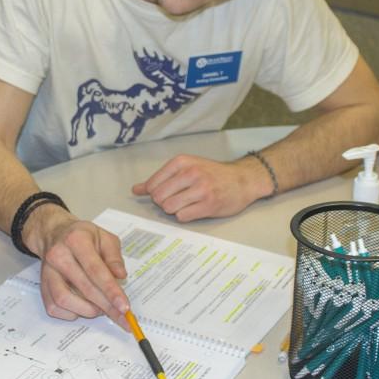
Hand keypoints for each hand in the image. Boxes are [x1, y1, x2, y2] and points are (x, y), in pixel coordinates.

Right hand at [26, 207, 130, 329]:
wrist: (54, 234)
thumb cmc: (82, 237)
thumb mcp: (104, 237)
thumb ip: (114, 256)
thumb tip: (121, 276)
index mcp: (76, 240)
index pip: (95, 270)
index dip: (111, 290)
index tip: (124, 306)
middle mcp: (58, 255)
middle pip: (83, 287)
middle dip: (106, 306)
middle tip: (121, 316)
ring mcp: (47, 272)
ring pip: (65, 300)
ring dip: (87, 310)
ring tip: (101, 308)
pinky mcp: (42, 285)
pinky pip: (54, 307)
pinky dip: (71, 313)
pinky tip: (83, 307)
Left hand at [132, 154, 259, 221]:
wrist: (243, 180)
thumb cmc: (212, 174)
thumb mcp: (186, 168)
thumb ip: (160, 178)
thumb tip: (136, 189)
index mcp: (182, 162)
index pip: (153, 184)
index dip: (155, 192)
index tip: (165, 193)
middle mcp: (191, 173)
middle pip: (159, 197)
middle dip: (164, 202)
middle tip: (177, 199)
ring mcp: (201, 189)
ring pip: (169, 207)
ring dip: (174, 209)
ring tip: (186, 204)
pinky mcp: (209, 205)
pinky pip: (183, 216)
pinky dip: (184, 216)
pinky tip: (194, 209)